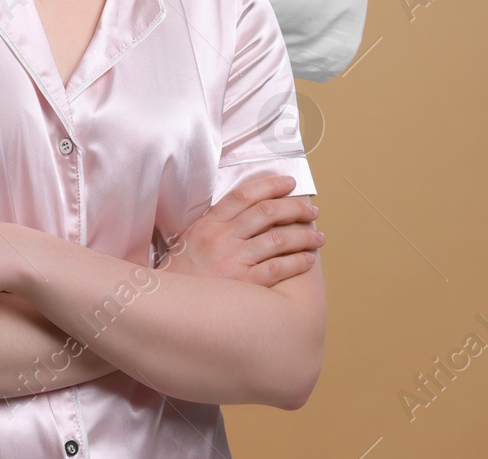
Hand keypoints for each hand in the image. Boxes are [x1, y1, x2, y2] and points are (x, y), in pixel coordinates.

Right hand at [158, 173, 325, 285]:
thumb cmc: (182, 274)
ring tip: (318, 237)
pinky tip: (308, 260)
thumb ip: (215, 225)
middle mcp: (222, 238)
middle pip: (267, 213)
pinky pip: (279, 268)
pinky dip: (298, 262)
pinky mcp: (245, 284)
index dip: (270, 185)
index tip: (289, 184)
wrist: (169, 305)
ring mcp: (234, 260)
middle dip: (295, 209)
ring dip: (304, 236)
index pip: (243, 195)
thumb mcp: (190, 240)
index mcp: (208, 224)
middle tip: (311, 211)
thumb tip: (247, 211)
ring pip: (278, 239)